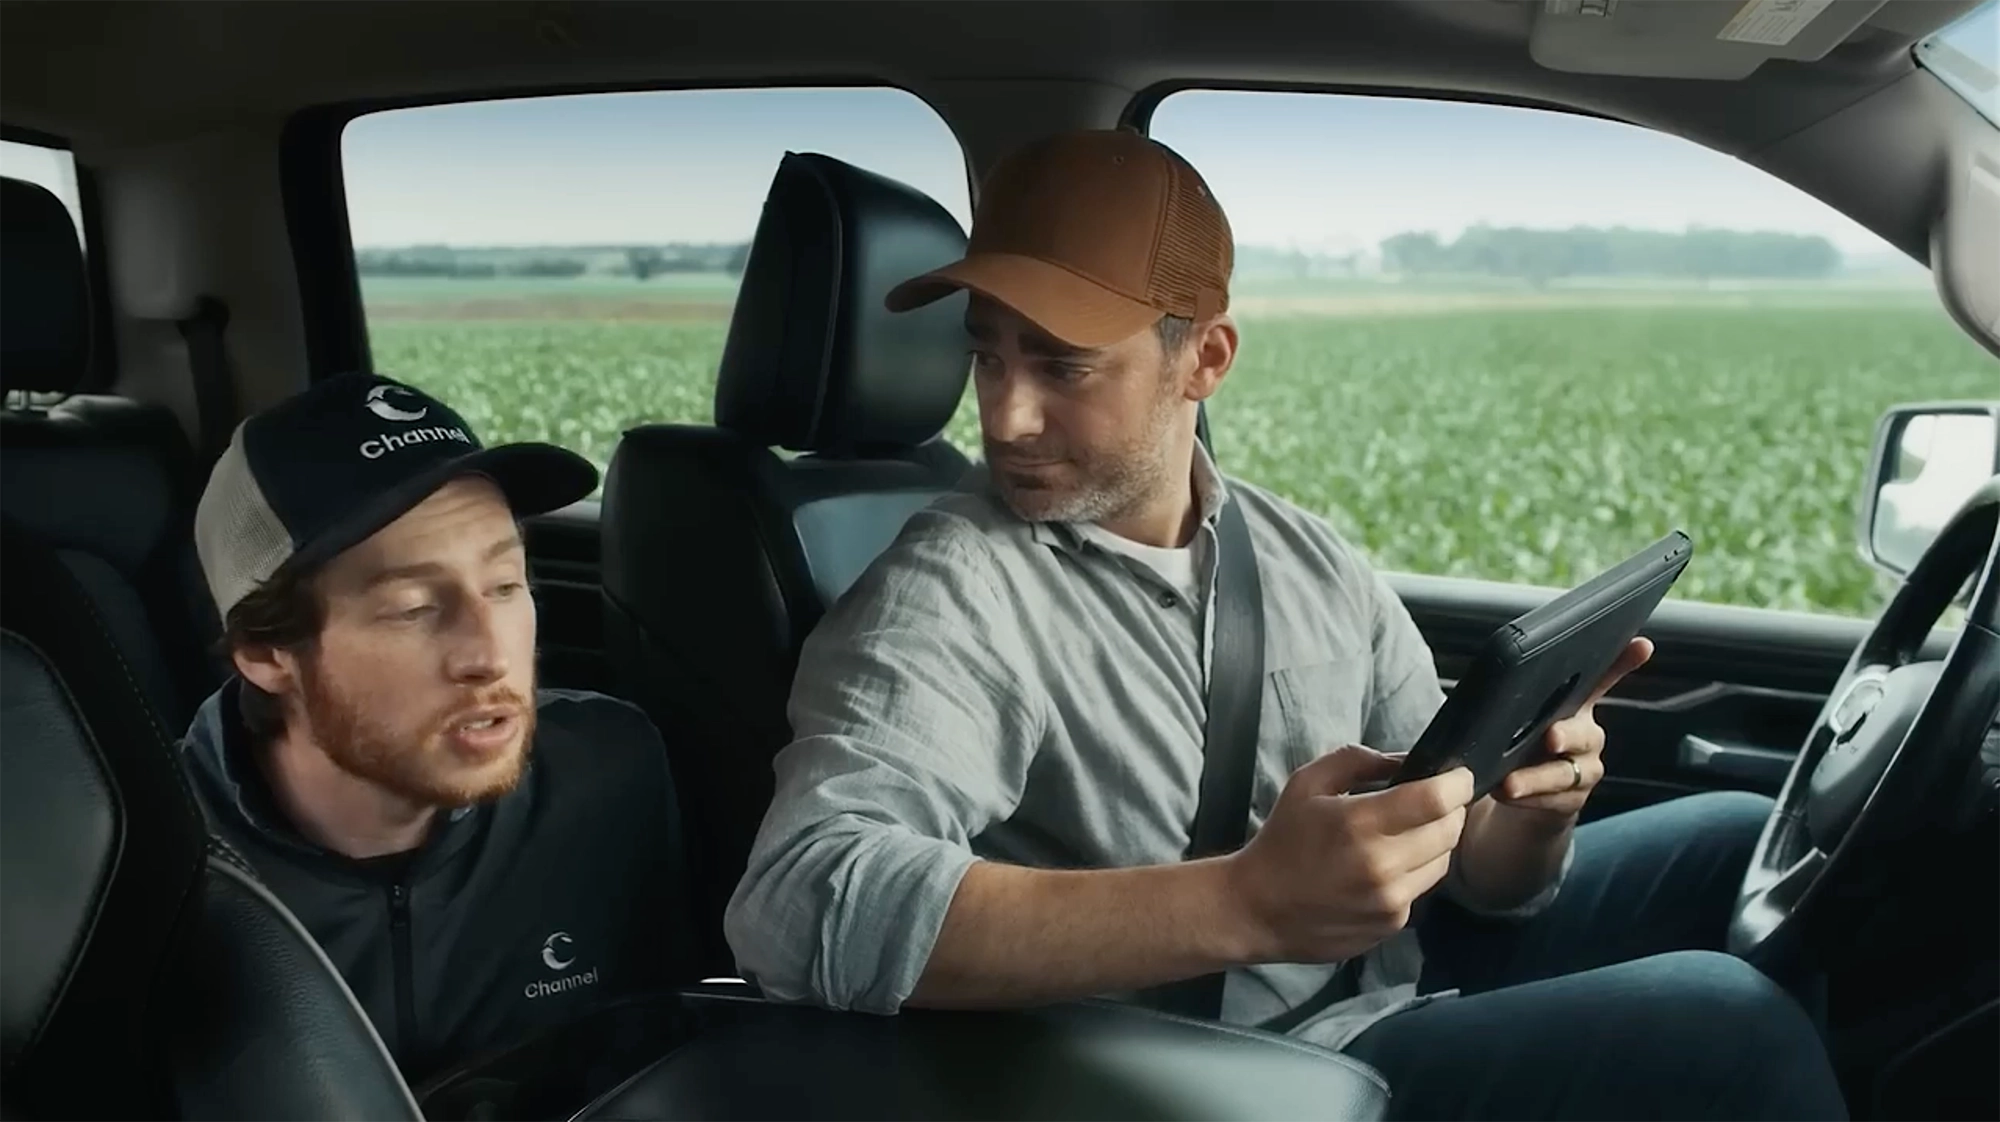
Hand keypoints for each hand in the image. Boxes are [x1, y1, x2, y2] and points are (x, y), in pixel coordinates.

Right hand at [1225, 744, 1474, 963]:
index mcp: (1359, 824)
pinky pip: (1421, 889)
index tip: (1457, 775)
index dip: (1457, 783)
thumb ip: (1358, 761)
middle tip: (1432, 802)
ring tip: (1404, 835)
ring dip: (1434, 843)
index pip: (1436, 800)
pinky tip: (1384, 869)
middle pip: (1450, 830)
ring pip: (1442, 861)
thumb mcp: (1307, 783)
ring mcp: (1389, 901)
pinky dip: (1413, 873)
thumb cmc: (1281, 841)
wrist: (1257, 909)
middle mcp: (1381, 866)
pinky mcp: (1391, 924)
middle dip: (1449, 810)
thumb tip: (1406, 760)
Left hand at [1494, 636, 1654, 817]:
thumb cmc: (1523, 745)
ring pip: (1564, 773)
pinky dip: (1527, 798)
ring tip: (1510, 782)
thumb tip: (1493, 681)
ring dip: (1535, 778)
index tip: (1641, 645)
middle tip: (1551, 736)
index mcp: (1576, 706)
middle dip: (1567, 735)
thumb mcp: (1522, 715)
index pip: (1603, 679)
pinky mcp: (1573, 799)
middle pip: (1583, 733)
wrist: (1528, 795)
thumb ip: (1520, 700)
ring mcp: (1585, 769)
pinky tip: (1505, 793)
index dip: (1623, 662)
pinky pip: (1552, 799)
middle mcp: (1588, 735)